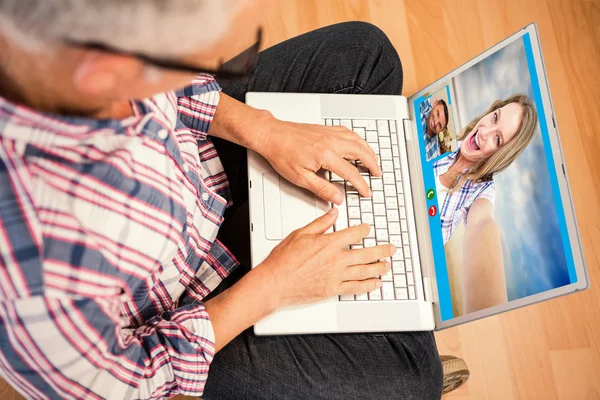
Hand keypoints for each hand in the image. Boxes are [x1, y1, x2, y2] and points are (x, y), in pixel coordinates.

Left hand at [256, 117, 381, 204]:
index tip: (366, 191)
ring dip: (369, 151)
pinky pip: (349, 133)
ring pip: (357, 140)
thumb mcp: (300, 178)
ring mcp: (330, 133)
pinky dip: (359, 140)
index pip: (351, 173)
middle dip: (372, 164)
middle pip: (361, 152)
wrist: (272, 135)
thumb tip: (337, 197)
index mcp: (326, 155)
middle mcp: (331, 142)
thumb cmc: (282, 154)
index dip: (361, 184)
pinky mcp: (326, 129)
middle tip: (377, 174)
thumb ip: (321, 188)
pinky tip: (359, 144)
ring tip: (373, 161)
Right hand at [256, 208, 395, 307]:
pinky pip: (356, 287)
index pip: (354, 234)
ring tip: (388, 265)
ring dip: (379, 267)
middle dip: (382, 250)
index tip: (368, 229)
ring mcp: (336, 276)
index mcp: (329, 243)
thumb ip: (320, 224)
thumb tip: (333, 213)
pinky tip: (376, 283)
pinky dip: (368, 285)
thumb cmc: (283, 260)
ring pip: (365, 271)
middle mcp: (336, 260)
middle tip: (391, 249)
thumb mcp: (300, 234)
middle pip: (366, 253)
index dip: (364, 230)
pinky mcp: (333, 289)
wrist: (275, 283)